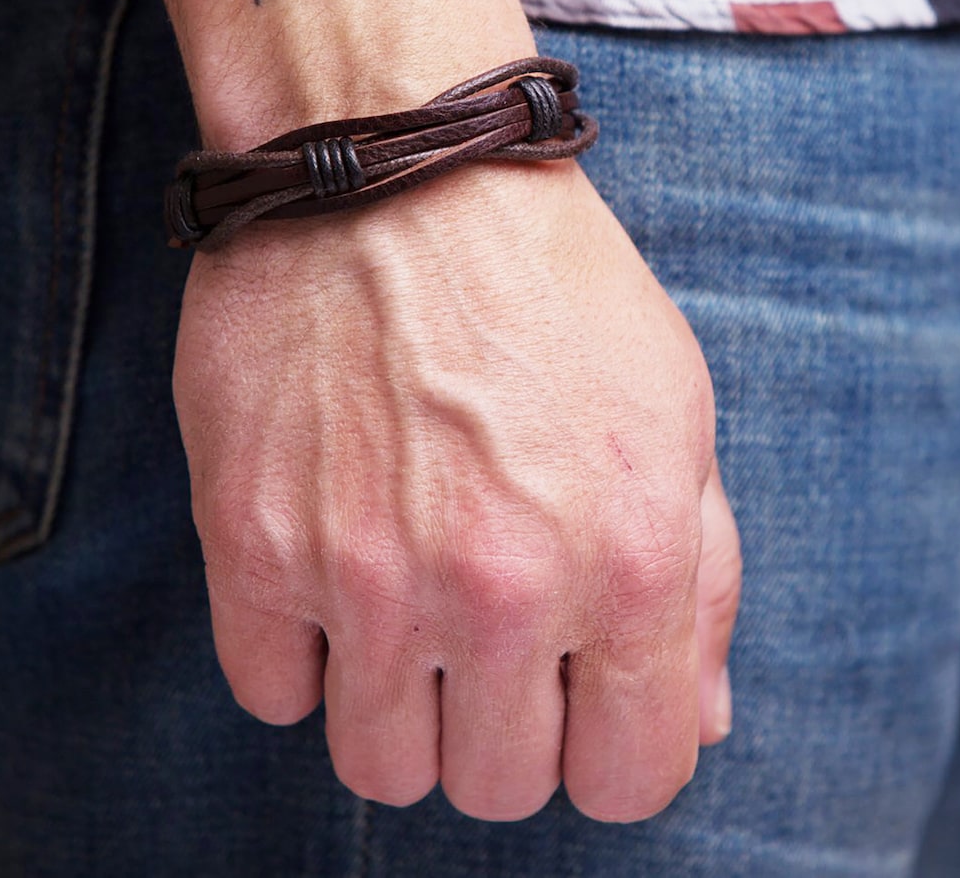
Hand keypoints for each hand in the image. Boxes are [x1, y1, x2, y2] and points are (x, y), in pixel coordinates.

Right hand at [174, 159, 741, 821]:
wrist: (400, 172)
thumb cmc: (552, 284)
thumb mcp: (675, 410)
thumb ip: (705, 579)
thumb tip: (695, 722)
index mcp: (631, 562)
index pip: (633, 779)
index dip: (613, 745)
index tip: (583, 694)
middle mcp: (504, 590)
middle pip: (498, 787)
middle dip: (507, 723)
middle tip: (491, 627)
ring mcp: (367, 576)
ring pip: (379, 767)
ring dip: (402, 704)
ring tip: (410, 598)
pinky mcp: (253, 545)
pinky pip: (272, 693)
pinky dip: (304, 652)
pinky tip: (332, 566)